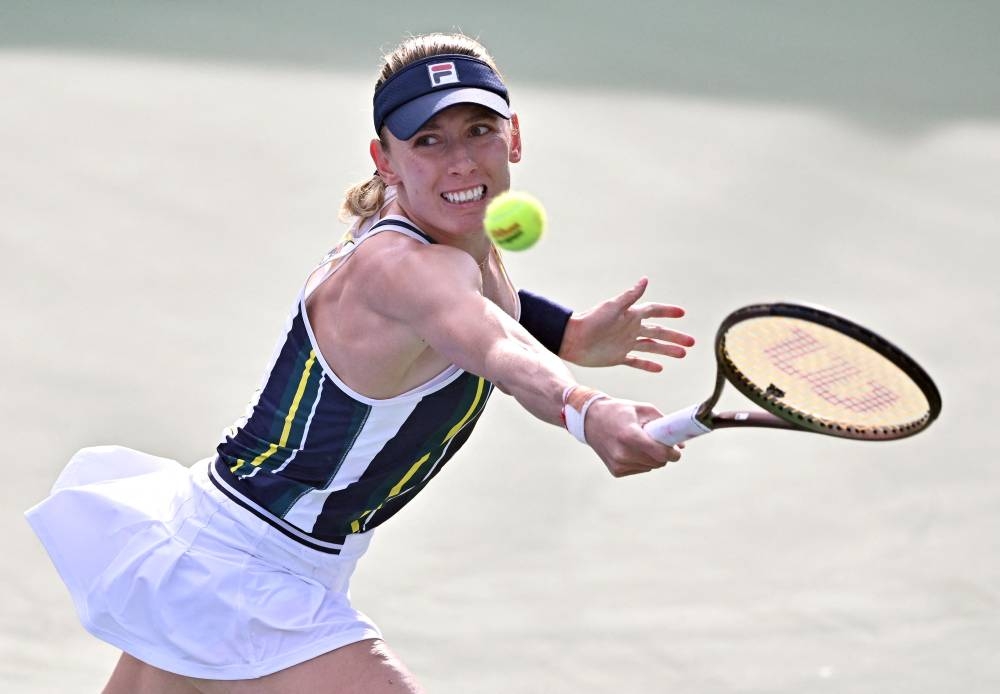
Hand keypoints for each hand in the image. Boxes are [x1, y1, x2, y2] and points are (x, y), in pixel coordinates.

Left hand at [559, 277, 694, 371]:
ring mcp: (625, 344)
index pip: (654, 311)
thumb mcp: (613, 307)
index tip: (683, 313)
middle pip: (658, 332)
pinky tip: (660, 368)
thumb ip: (630, 296)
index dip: (668, 312)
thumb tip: (645, 280)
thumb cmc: (591, 321)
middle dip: (675, 336)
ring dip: (667, 350)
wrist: (572, 340)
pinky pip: (637, 361)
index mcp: (630, 315)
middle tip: (692, 342)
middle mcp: (630, 329)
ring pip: (652, 347)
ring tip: (683, 354)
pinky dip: (648, 364)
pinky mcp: (618, 357)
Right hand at [583, 397, 681, 476]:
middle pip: (658, 462)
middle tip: (658, 441)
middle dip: (663, 453)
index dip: (673, 453)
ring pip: (651, 467)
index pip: (660, 453)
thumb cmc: (619, 411)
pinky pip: (640, 469)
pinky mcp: (616, 471)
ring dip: (652, 457)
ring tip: (641, 442)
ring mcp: (618, 464)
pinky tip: (631, 449)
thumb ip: (664, 424)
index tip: (676, 449)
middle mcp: (623, 453)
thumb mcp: (643, 410)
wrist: (590, 420)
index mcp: (630, 435)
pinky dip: (641, 461)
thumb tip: (682, 444)